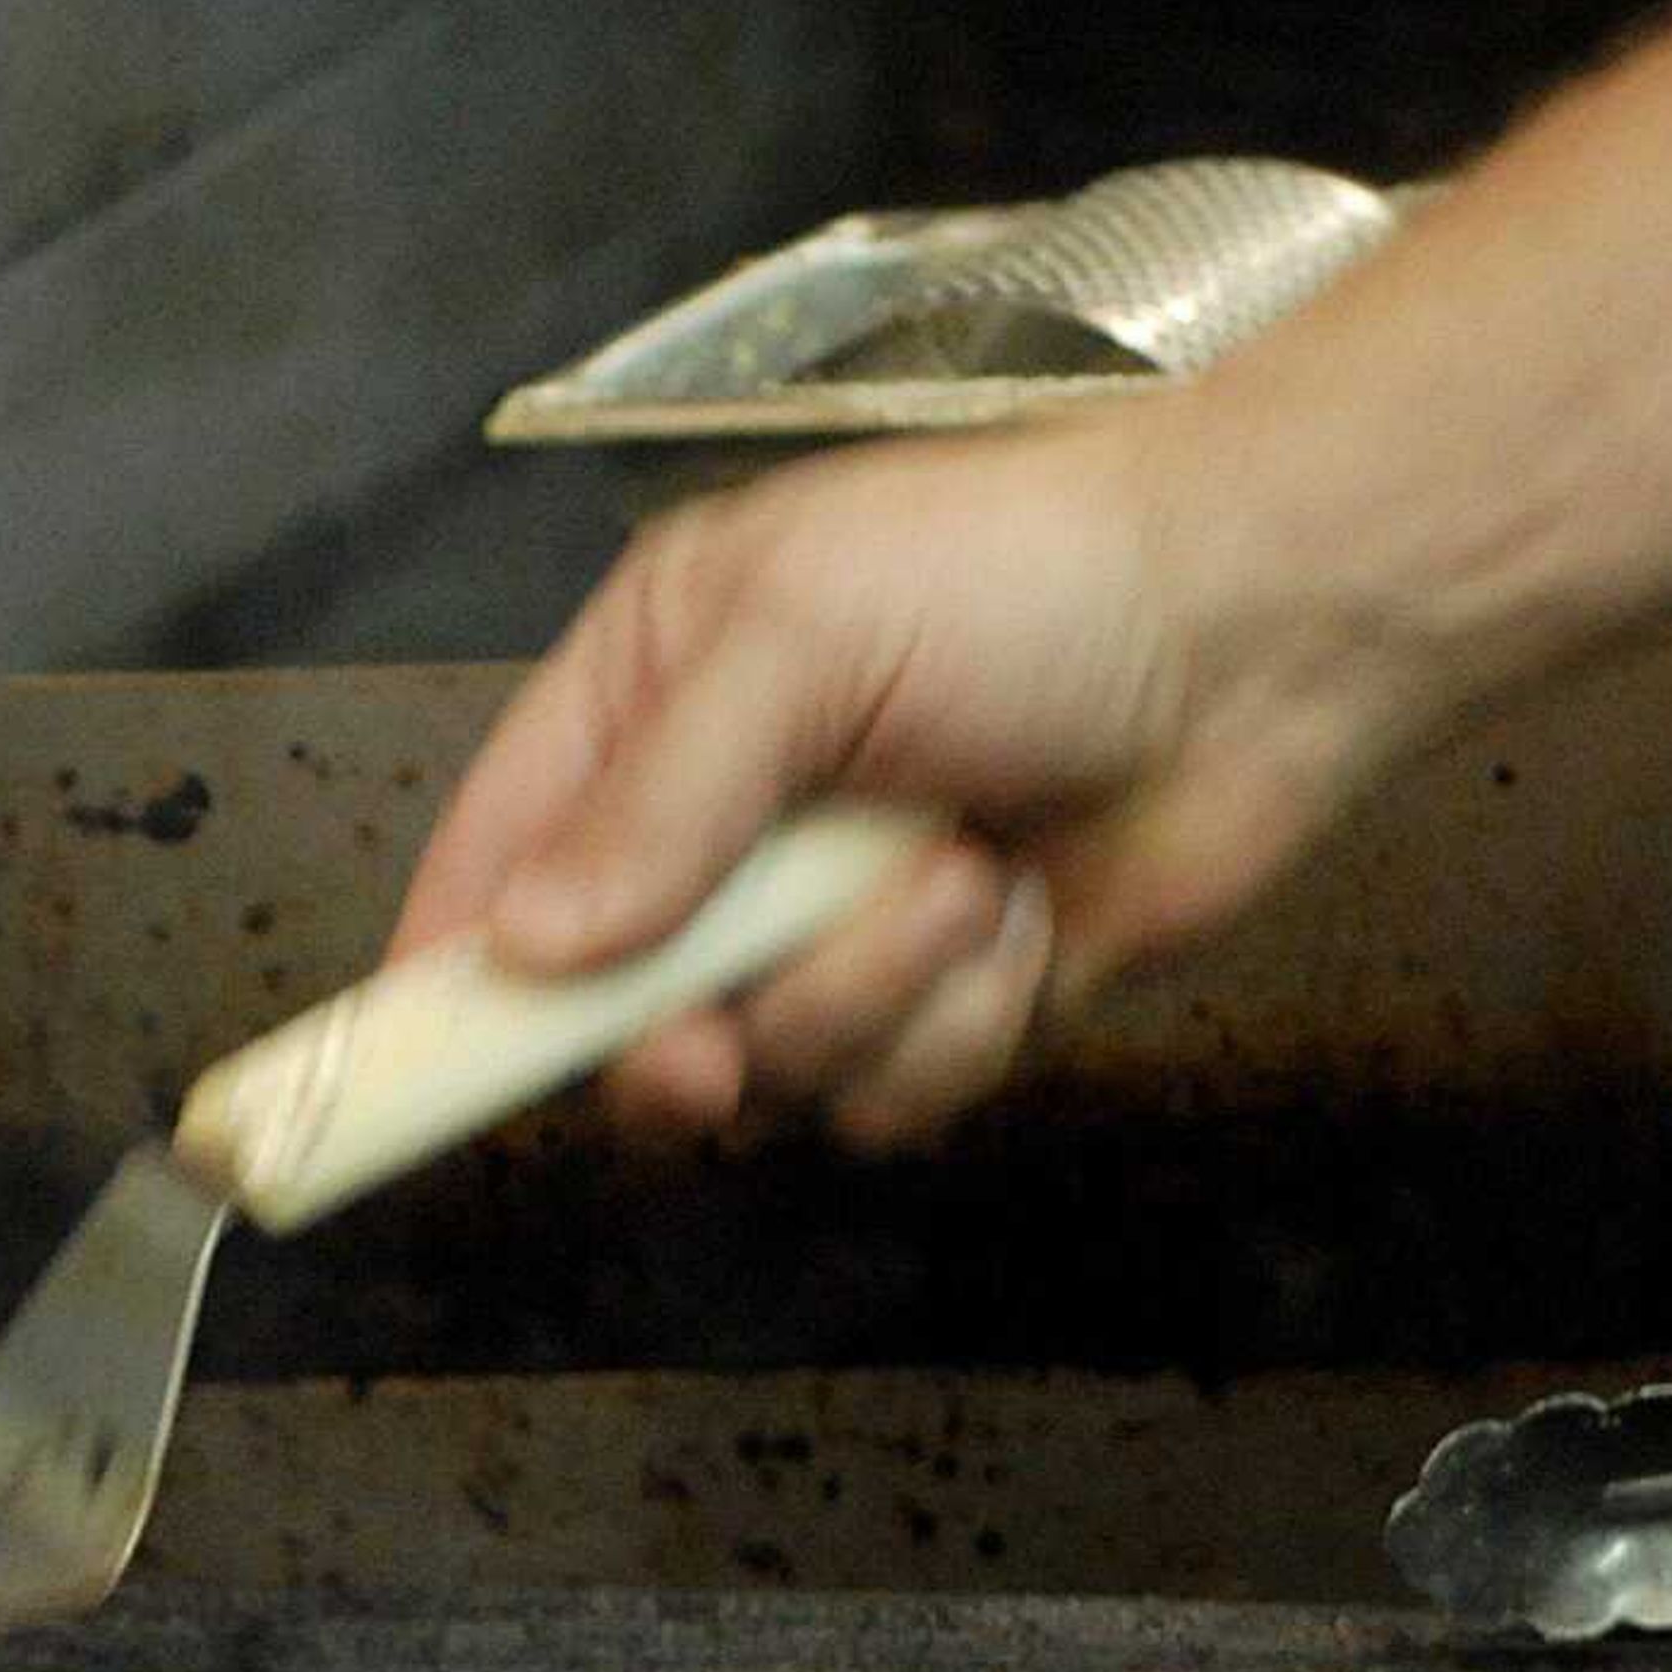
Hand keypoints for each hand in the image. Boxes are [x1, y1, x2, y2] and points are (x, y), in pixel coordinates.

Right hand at [388, 411, 1445, 1146]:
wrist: (1267, 629)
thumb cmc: (1037, 574)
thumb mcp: (801, 636)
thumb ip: (656, 801)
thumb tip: (529, 945)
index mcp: (646, 702)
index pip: (491, 868)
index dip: (443, 983)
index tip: (404, 1074)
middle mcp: (723, 827)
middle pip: (610, 1021)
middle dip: (674, 1044)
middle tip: (712, 1052)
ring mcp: (831, 927)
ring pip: (765, 1075)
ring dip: (865, 997)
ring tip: (959, 874)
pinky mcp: (941, 1004)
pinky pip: (890, 1096)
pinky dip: (961, 1023)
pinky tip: (1023, 911)